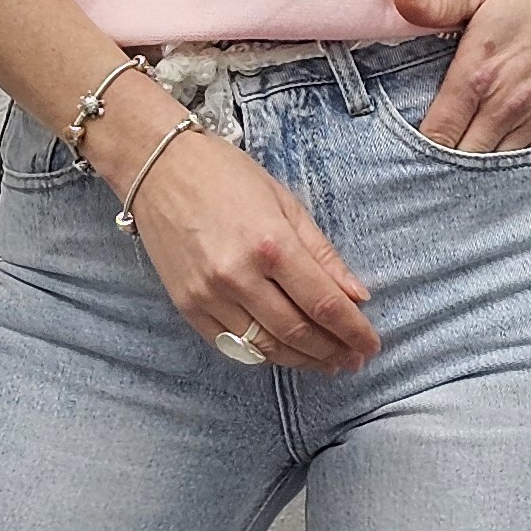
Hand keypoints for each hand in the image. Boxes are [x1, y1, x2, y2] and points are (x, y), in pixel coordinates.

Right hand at [95, 105, 379, 373]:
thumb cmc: (226, 176)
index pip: (324, 303)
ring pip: (265, 347)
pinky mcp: (187, 305)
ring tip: (327, 362)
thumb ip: (322, 254)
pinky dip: (262, 354)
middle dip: (333, 351)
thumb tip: (357, 296)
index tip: (371, 345)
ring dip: (302, 360)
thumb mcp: (285, 203)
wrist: (159, 168)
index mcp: (271, 244)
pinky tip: (284, 351)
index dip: (353, 331)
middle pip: (298, 332)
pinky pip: (232, 345)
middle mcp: (238, 275)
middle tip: (354, 359)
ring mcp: (208, 294)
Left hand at [389, 0, 530, 149]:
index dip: (418, 143)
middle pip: (463, 158)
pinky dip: (511, 157)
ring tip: (462, 148)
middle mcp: (507, 104)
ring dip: (477, 161)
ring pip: (496, 163)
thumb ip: (437, 3)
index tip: (407, 139)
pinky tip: (498, 143)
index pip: (437, 134)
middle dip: (444, 157)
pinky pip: (530, 157)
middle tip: (431, 147)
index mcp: (479, 74)